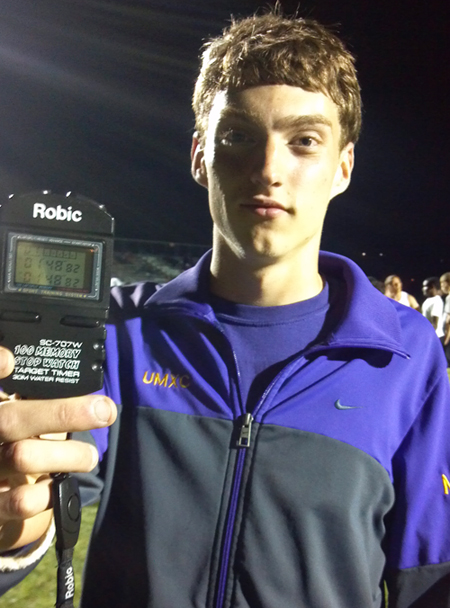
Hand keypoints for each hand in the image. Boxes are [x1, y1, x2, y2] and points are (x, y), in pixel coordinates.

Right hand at [0, 347, 116, 550]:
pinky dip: (48, 493)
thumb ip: (42, 403)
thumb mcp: (28, 419)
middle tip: (104, 410)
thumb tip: (91, 397)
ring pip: (22, 457)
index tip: (11, 359)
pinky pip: (20, 501)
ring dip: (68, 455)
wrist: (1, 497)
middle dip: (62, 413)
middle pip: (11, 419)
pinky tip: (58, 487)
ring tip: (90, 456)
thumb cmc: (20, 446)